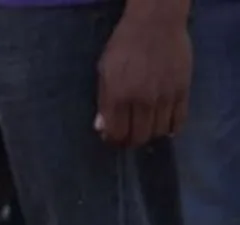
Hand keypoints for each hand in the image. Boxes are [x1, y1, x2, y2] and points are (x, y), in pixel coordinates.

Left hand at [95, 6, 191, 146]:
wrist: (155, 24)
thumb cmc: (124, 45)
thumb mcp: (105, 71)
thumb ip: (104, 101)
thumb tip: (102, 127)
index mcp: (118, 96)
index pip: (117, 133)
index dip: (114, 140)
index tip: (113, 138)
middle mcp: (142, 100)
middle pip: (139, 137)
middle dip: (131, 141)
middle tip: (128, 136)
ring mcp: (165, 97)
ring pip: (158, 132)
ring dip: (150, 135)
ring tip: (145, 128)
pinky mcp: (183, 91)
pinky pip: (179, 120)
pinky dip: (171, 129)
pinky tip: (165, 128)